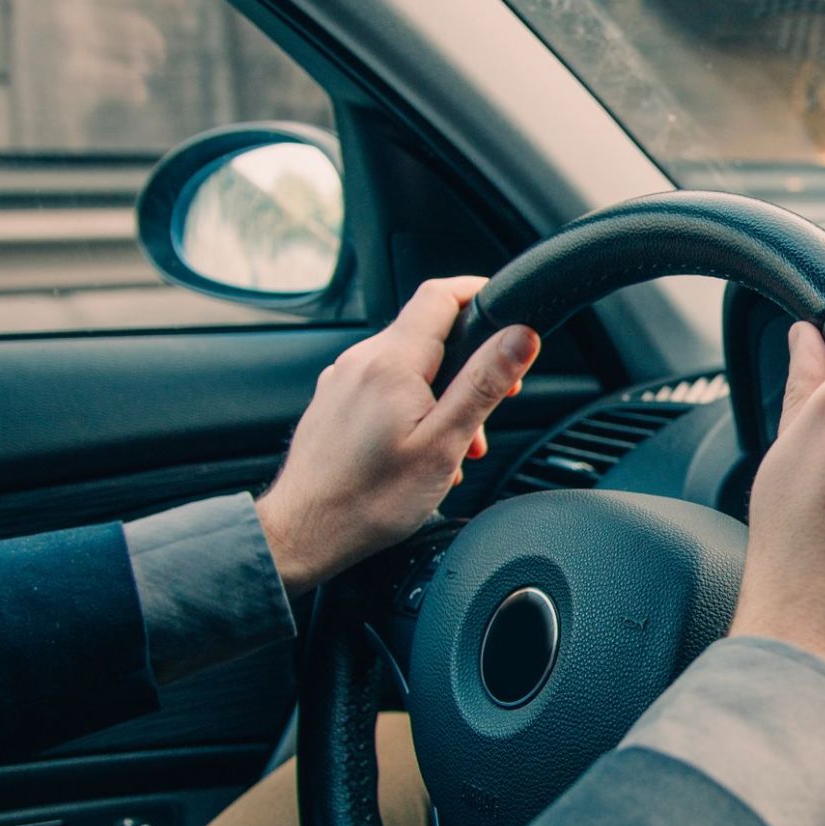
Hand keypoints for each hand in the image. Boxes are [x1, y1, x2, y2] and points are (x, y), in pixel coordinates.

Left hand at [256, 278, 539, 595]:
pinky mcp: (333, 403)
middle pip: (427, 333)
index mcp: (390, 362)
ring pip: (406, 364)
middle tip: (495, 403)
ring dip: (442, 393)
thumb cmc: (369, 500)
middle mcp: (360, 361)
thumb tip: (520, 338)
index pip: (439, 295)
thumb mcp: (443, 444)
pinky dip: (412, 406)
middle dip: (469, 363)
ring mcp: (342, 381)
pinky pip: (383, 386)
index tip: (507, 309)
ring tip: (455, 444)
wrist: (303, 534)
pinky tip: (420, 448)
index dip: (479, 291)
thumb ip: (484, 384)